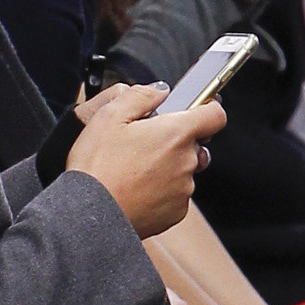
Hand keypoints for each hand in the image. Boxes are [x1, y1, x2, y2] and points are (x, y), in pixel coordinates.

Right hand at [67, 86, 227, 237]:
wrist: (88, 214)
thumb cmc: (96, 167)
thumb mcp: (109, 116)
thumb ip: (140, 96)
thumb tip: (161, 91)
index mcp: (177, 134)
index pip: (215, 115)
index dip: (207, 108)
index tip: (196, 108)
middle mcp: (188, 161)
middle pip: (196, 143)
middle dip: (177, 139)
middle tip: (145, 142)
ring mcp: (184, 189)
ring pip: (185, 169)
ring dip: (169, 165)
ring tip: (135, 168)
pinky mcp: (177, 212)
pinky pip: (176, 194)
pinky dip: (162, 190)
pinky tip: (136, 188)